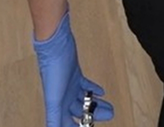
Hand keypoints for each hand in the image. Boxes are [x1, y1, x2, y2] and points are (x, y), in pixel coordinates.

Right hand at [34, 10, 112, 126]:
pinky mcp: (75, 74)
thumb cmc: (53, 70)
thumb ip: (54, 119)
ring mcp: (69, 85)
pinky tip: (101, 92)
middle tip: (110, 114)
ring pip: (84, 100)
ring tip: (110, 108)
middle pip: (80, 112)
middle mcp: (63, 97)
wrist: (55, 45)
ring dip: (96, 104)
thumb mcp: (54, 100)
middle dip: (94, 115)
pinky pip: (85, 86)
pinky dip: (93, 90)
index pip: (68, 124)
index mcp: (58, 105)